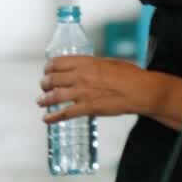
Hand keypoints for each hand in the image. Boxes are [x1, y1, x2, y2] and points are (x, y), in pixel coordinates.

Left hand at [37, 56, 155, 122]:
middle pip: (52, 78)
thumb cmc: (129, 75)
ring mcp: (82, 92)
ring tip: (40, 101)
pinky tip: (46, 119)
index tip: (47, 70)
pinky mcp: (88, 108)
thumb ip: (93, 65)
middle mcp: (80, 76)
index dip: (49, 67)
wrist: (140, 90)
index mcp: (85, 62)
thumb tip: (86, 67)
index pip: (57, 62)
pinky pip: (65, 113)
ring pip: (54, 96)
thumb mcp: (108, 62)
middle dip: (45, 83)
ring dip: (44, 99)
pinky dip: (53, 117)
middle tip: (43, 86)